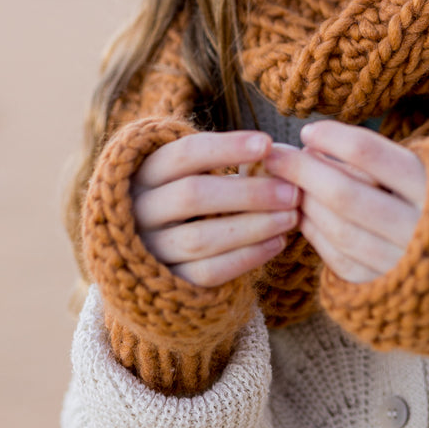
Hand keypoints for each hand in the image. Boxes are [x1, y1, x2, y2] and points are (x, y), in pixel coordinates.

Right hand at [130, 130, 300, 286]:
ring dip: (253, 226)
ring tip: (291, 217)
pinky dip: (246, 257)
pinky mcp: (165, 283)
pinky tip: (276, 243)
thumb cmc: (185, 201)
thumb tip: (273, 154)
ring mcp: (147, 250)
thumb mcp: (189, 175)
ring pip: (200, 238)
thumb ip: (220, 165)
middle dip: (248, 192)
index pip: (184, 154)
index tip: (267, 144)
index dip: (227, 148)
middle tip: (291, 191)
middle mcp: (137, 210)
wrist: (152, 258)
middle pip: (192, 196)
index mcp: (143, 173)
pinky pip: (207, 272)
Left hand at [266, 121, 426, 282]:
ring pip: (336, 228)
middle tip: (275, 156)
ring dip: (305, 202)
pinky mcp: (386, 291)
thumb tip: (314, 142)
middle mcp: (419, 229)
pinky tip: (305, 214)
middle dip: (302, 171)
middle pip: (343, 194)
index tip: (308, 132)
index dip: (331, 139)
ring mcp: (401, 265)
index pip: (369, 153)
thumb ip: (385, 159)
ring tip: (288, 183)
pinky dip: (315, 233)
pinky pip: (338, 258)